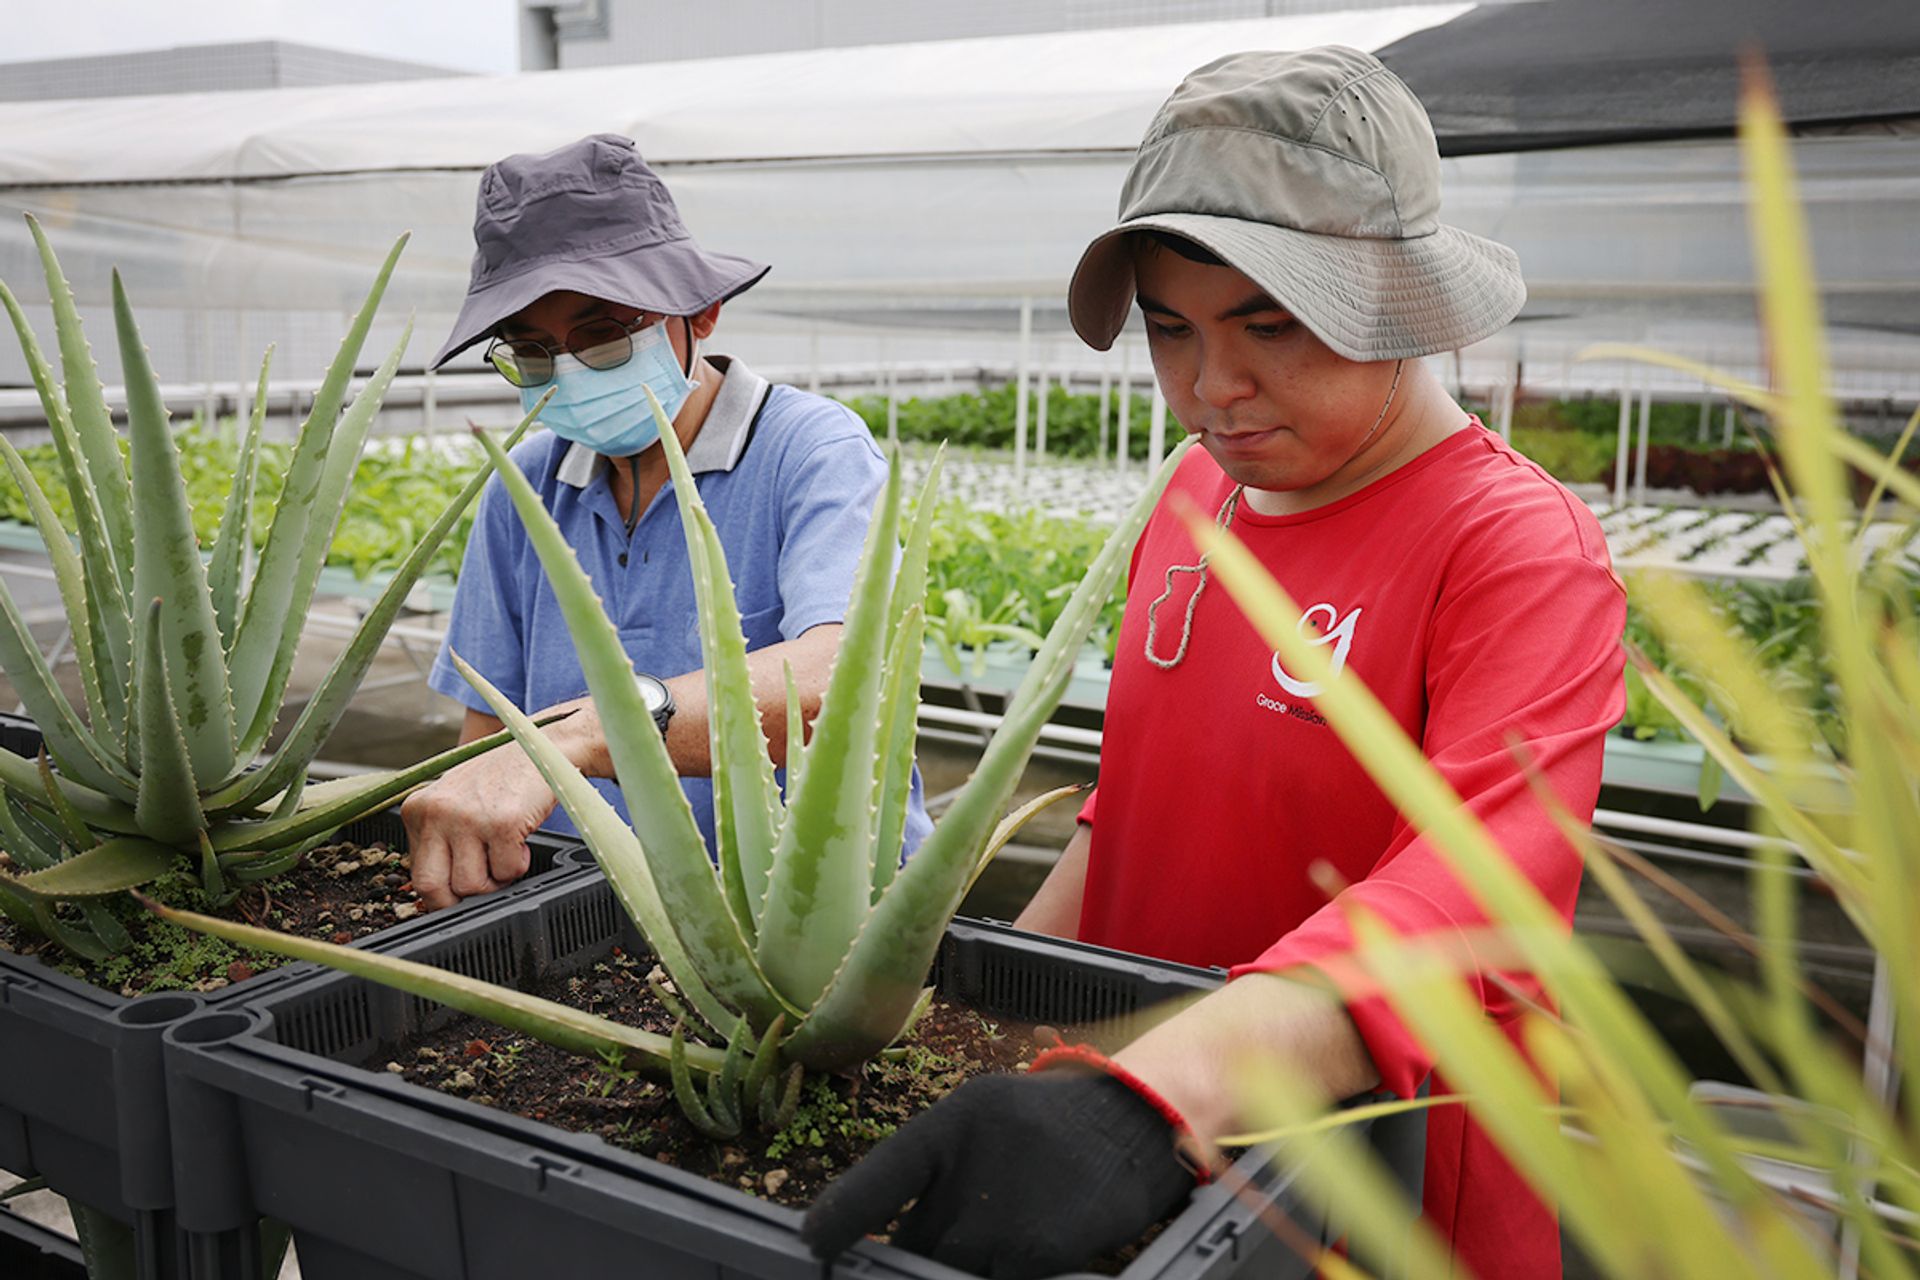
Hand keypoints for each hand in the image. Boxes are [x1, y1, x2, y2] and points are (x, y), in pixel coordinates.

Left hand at [400, 742, 556, 909]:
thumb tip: (439, 893)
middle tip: (482, 886)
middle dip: (460, 899)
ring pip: (471, 885)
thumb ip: (440, 840)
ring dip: (495, 879)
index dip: (442, 894)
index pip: (416, 874)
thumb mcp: (455, 804)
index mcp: (418, 810)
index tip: (459, 893)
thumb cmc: (500, 780)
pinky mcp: (502, 823)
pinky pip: (506, 871)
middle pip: (432, 887)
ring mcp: (468, 818)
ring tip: (505, 852)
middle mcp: (436, 812)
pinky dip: (519, 863)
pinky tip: (520, 838)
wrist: (540, 748)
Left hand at [802, 1068, 1197, 1278]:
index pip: (872, 1184)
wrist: (1136, 1121)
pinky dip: (1003, 1271)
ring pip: (952, 1269)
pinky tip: (1023, 1254)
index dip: (836, 1221)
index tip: (813, 1246)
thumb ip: (935, 1174)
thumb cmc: (1051, 1122)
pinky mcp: (1037, 1254)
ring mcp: (1002, 1218)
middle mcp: (968, 1173)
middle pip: (912, 1246)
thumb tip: (885, 1233)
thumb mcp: (984, 1118)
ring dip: (964, 1264)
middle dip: (915, 1258)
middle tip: (936, 1246)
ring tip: (995, 1237)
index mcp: (948, 1129)